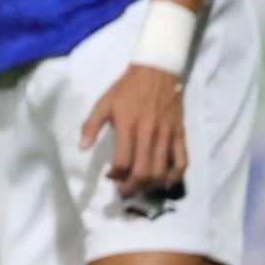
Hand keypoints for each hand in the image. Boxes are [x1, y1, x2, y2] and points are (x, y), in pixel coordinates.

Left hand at [80, 65, 187, 196]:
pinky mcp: (180, 135)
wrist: (156, 72)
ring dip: (150, 185)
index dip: (115, 175)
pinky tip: (164, 181)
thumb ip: (91, 125)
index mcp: (128, 125)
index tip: (110, 177)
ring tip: (140, 187)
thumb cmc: (126, 89)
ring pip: (162, 170)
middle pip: (143, 171)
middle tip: (125, 192)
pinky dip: (175, 176)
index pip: (123, 161)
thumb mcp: (103, 103)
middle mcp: (149, 133)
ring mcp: (167, 135)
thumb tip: (81, 148)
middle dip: (132, 187)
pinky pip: (182, 161)